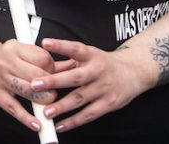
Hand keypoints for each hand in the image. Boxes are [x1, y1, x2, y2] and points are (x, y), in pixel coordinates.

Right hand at [0, 39, 56, 133]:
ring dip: (42, 100)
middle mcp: (5, 61)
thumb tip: (74, 65)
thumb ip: (48, 60)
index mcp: (15, 47)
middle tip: (54, 91)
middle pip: (37, 75)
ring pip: (27, 91)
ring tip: (49, 104)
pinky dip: (27, 118)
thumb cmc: (9, 58)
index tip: (54, 75)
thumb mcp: (25, 52)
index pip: (43, 58)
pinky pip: (14, 108)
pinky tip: (37, 124)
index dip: (53, 69)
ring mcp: (0, 78)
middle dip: (50, 85)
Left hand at [27, 38, 144, 133]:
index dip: (60, 45)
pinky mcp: (109, 104)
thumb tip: (42, 66)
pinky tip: (60, 125)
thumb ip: (67, 62)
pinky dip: (73, 121)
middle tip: (35, 84)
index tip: (45, 43)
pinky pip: (89, 114)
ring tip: (46, 112)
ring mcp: (104, 88)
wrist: (133, 72)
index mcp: (91, 55)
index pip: (75, 48)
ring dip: (62, 106)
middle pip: (75, 77)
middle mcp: (98, 70)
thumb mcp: (88, 56)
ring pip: (81, 98)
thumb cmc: (104, 64)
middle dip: (54, 81)